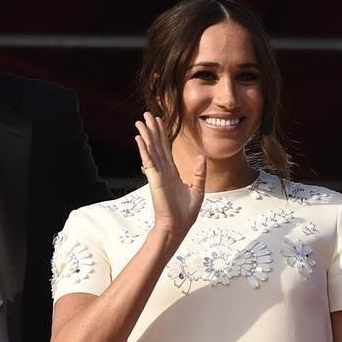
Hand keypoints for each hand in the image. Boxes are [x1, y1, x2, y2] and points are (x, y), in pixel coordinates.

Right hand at [134, 112, 205, 236]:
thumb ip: (199, 172)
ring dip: (146, 135)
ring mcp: (158, 175)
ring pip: (151, 150)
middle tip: (146, 114)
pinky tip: (139, 139)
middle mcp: (163, 171)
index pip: (166, 149)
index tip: (159, 121)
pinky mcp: (155, 180)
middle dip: (152, 129)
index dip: (162, 134)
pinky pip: (149, 161)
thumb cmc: (186, 213)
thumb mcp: (198, 189)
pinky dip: (144, 150)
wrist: (178, 227)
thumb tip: (202, 157)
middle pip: (157, 145)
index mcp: (172, 173)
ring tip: (140, 121)